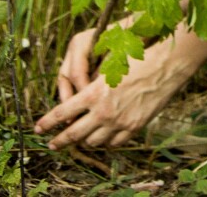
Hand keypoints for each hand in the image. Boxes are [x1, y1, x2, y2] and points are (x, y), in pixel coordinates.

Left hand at [34, 35, 182, 149]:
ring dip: (85, 140)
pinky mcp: (134, 127)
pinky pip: (114, 143)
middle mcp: (103, 111)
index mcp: (93, 94)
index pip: (61, 114)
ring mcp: (119, 122)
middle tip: (53, 144)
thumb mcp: (108, 71)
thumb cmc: (137, 61)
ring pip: (93, 141)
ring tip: (82, 138)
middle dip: (59, 141)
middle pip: (73, 134)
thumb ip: (91, 90)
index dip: (47, 123)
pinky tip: (105, 137)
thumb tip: (76, 105)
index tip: (38, 128)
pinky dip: (106, 142)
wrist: (167, 65)